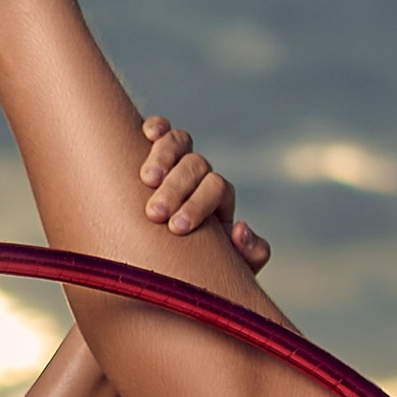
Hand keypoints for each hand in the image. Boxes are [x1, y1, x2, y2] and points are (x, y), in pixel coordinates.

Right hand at [138, 115, 269, 272]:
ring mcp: (175, 161)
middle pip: (196, 166)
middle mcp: (199, 176)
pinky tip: (148, 134)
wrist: (156, 267)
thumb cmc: (190, 270)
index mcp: (218, 201)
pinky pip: (160, 130)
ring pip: (179, 141)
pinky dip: (156, 127)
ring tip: (147, 180)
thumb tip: (241, 228)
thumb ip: (249, 255)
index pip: (218, 188)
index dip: (199, 204)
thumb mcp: (225, 269)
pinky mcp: (150, 156)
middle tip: (156, 214)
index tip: (177, 228)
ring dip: (164, 156)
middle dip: (177, 188)